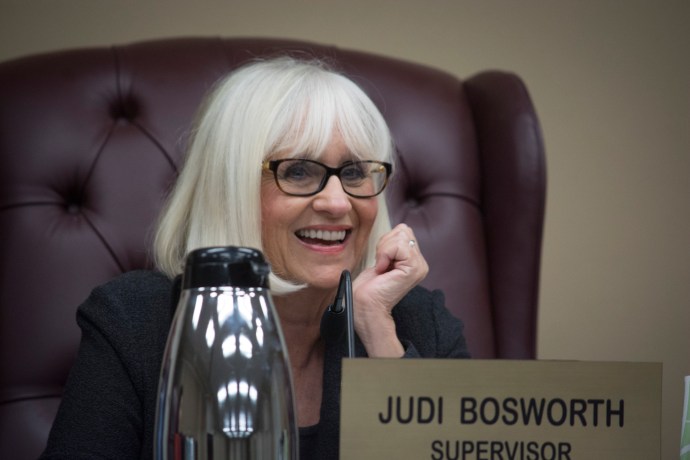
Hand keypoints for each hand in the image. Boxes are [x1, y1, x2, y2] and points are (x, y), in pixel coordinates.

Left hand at [352, 223, 428, 356]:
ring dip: (384, 250)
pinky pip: (398, 245)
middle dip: (385, 244)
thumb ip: (394, 245)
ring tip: (382, 267)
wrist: (365, 305)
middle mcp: (420, 263)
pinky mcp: (414, 268)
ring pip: (401, 236)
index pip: (403, 231)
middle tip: (381, 264)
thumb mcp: (383, 258)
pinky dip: (384, 254)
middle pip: (403, 230)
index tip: (381, 262)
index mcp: (414, 260)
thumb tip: (400, 229)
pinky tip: (383, 269)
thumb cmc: (368, 286)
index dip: (386, 242)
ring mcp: (419, 266)